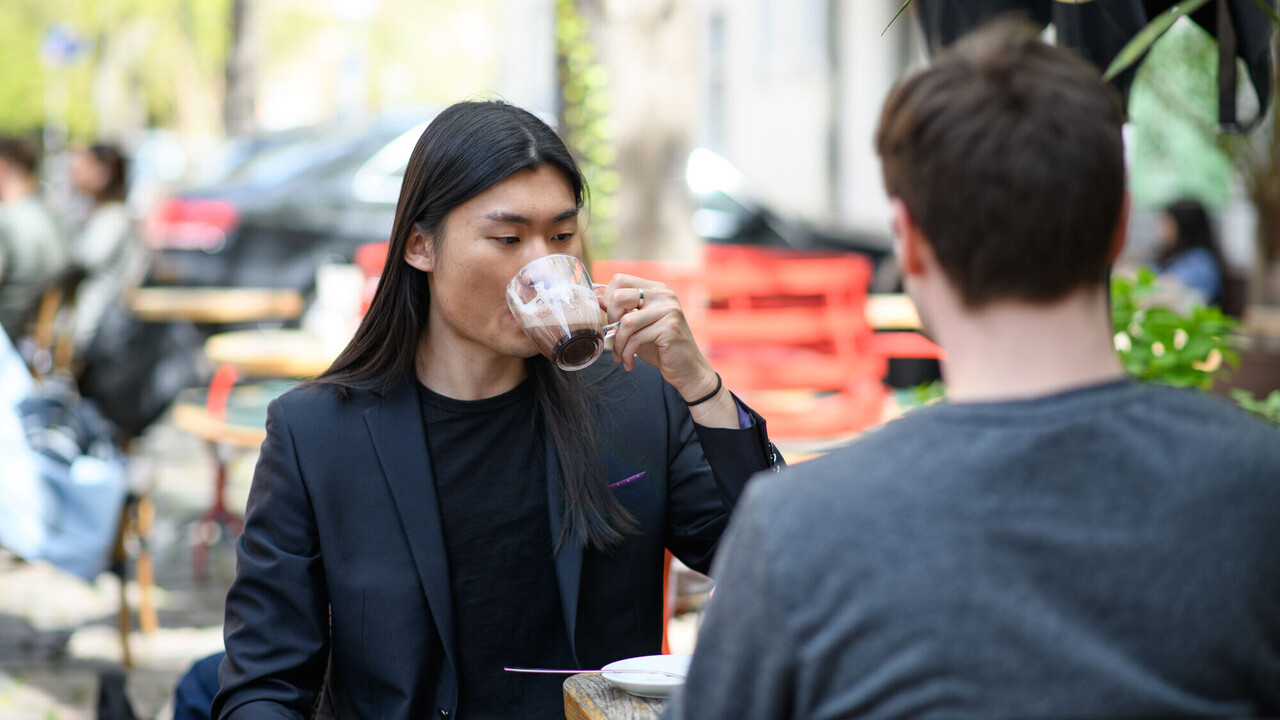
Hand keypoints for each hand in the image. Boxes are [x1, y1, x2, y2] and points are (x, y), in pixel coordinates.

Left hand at [596, 275, 719, 402]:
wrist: (686, 370)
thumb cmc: (660, 348)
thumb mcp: (636, 326)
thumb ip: (619, 311)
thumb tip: (594, 297)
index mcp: (655, 289)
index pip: (619, 280)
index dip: (606, 300)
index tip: (609, 321)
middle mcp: (664, 294)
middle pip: (619, 295)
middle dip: (610, 320)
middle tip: (613, 337)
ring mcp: (669, 309)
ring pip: (626, 321)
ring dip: (618, 343)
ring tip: (619, 356)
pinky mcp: (670, 327)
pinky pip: (636, 338)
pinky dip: (627, 353)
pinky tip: (629, 363)